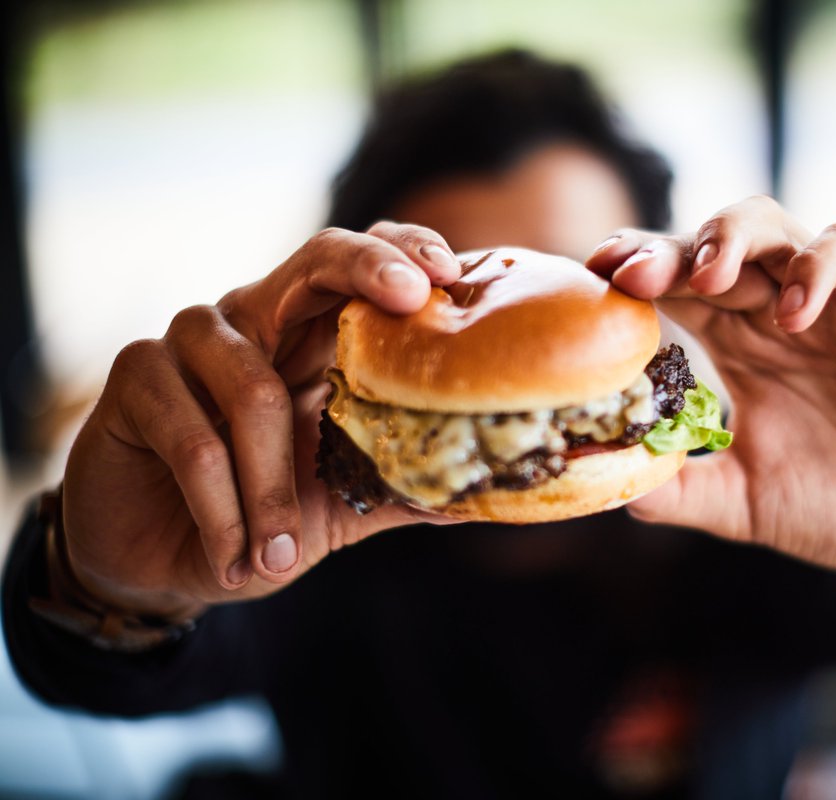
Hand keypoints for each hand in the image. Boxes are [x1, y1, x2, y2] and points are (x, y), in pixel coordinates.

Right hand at [60, 224, 462, 619]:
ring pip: (256, 393)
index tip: (451, 275)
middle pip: (317, 260)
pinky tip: (234, 559)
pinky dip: (224, 512)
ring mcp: (192, 337)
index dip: (405, 252)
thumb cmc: (259, 518)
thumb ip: (402, 489)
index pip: (361, 268)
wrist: (160, 562)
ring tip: (282, 555)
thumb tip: (484, 496)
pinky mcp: (135, 372)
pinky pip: (196, 442)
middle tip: (413, 295)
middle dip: (369, 270)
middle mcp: (257, 317)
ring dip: (272, 491)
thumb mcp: (343, 507)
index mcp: (311, 336)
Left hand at [587, 197, 835, 595]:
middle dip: (668, 249)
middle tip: (631, 274)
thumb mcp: (748, 504)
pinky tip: (791, 317)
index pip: (673, 286)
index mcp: (737, 346)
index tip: (589, 282)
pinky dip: (816, 269)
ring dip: (734, 239)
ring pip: (776, 225)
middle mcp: (776, 311)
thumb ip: (686, 494)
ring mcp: (835, 303)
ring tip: (708, 279)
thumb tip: (614, 492)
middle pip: (712, 244)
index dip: (632, 272)